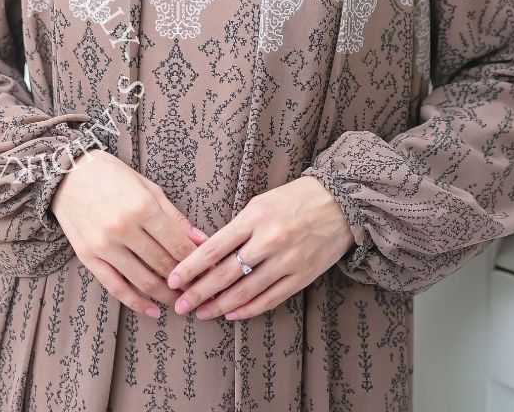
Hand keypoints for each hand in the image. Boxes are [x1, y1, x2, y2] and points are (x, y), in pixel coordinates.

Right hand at [50, 148, 207, 318]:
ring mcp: (104, 245)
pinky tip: (153, 310)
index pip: (178, 244)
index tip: (210, 271)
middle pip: (163, 265)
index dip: (198, 262)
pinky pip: (116, 287)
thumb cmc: (113, 176)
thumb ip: (175, 217)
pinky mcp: (88, 257)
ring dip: (166, 296)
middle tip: (200, 289)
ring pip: (143, 281)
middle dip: (185, 281)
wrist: (69, 174)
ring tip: (181, 301)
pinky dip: (137, 303)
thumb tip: (201, 240)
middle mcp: (124, 228)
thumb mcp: (149, 188)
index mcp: (143, 207)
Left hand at [165, 177, 353, 321]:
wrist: (340, 203)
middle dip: (199, 292)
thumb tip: (206, 251)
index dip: (191, 267)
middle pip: (226, 274)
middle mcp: (268, 240)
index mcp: (254, 217)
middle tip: (180, 305)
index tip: (173, 279)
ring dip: (220, 306)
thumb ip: (237, 228)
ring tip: (202, 313)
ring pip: (246, 291)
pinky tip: (232, 314)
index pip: (214, 247)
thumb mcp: (260, 203)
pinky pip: (270, 299)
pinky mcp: (302, 277)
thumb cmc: (294, 199)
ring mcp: (286, 261)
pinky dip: (248, 309)